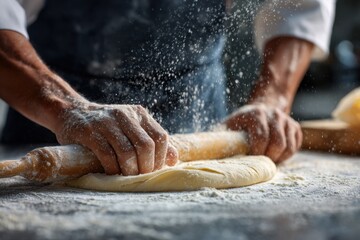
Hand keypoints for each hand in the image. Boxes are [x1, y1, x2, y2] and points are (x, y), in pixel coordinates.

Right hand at [56, 103, 177, 174]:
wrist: (72, 112)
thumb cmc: (107, 126)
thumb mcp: (131, 127)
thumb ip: (151, 140)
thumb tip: (174, 159)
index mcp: (139, 114)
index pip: (160, 137)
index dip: (161, 158)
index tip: (154, 170)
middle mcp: (125, 115)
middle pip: (146, 145)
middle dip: (146, 167)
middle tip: (141, 177)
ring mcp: (106, 122)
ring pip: (127, 151)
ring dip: (130, 170)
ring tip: (128, 177)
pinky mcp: (89, 131)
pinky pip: (107, 154)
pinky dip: (113, 168)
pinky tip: (112, 173)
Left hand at [224, 103, 301, 162]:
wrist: (259, 110)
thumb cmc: (239, 124)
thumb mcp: (227, 127)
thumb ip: (220, 138)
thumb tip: (205, 152)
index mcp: (256, 113)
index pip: (261, 136)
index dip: (257, 152)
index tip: (251, 160)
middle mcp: (274, 114)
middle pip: (278, 143)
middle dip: (269, 158)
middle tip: (260, 164)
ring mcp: (286, 120)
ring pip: (288, 147)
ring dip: (278, 158)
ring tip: (266, 161)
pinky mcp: (295, 127)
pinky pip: (295, 147)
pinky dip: (286, 156)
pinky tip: (275, 156)